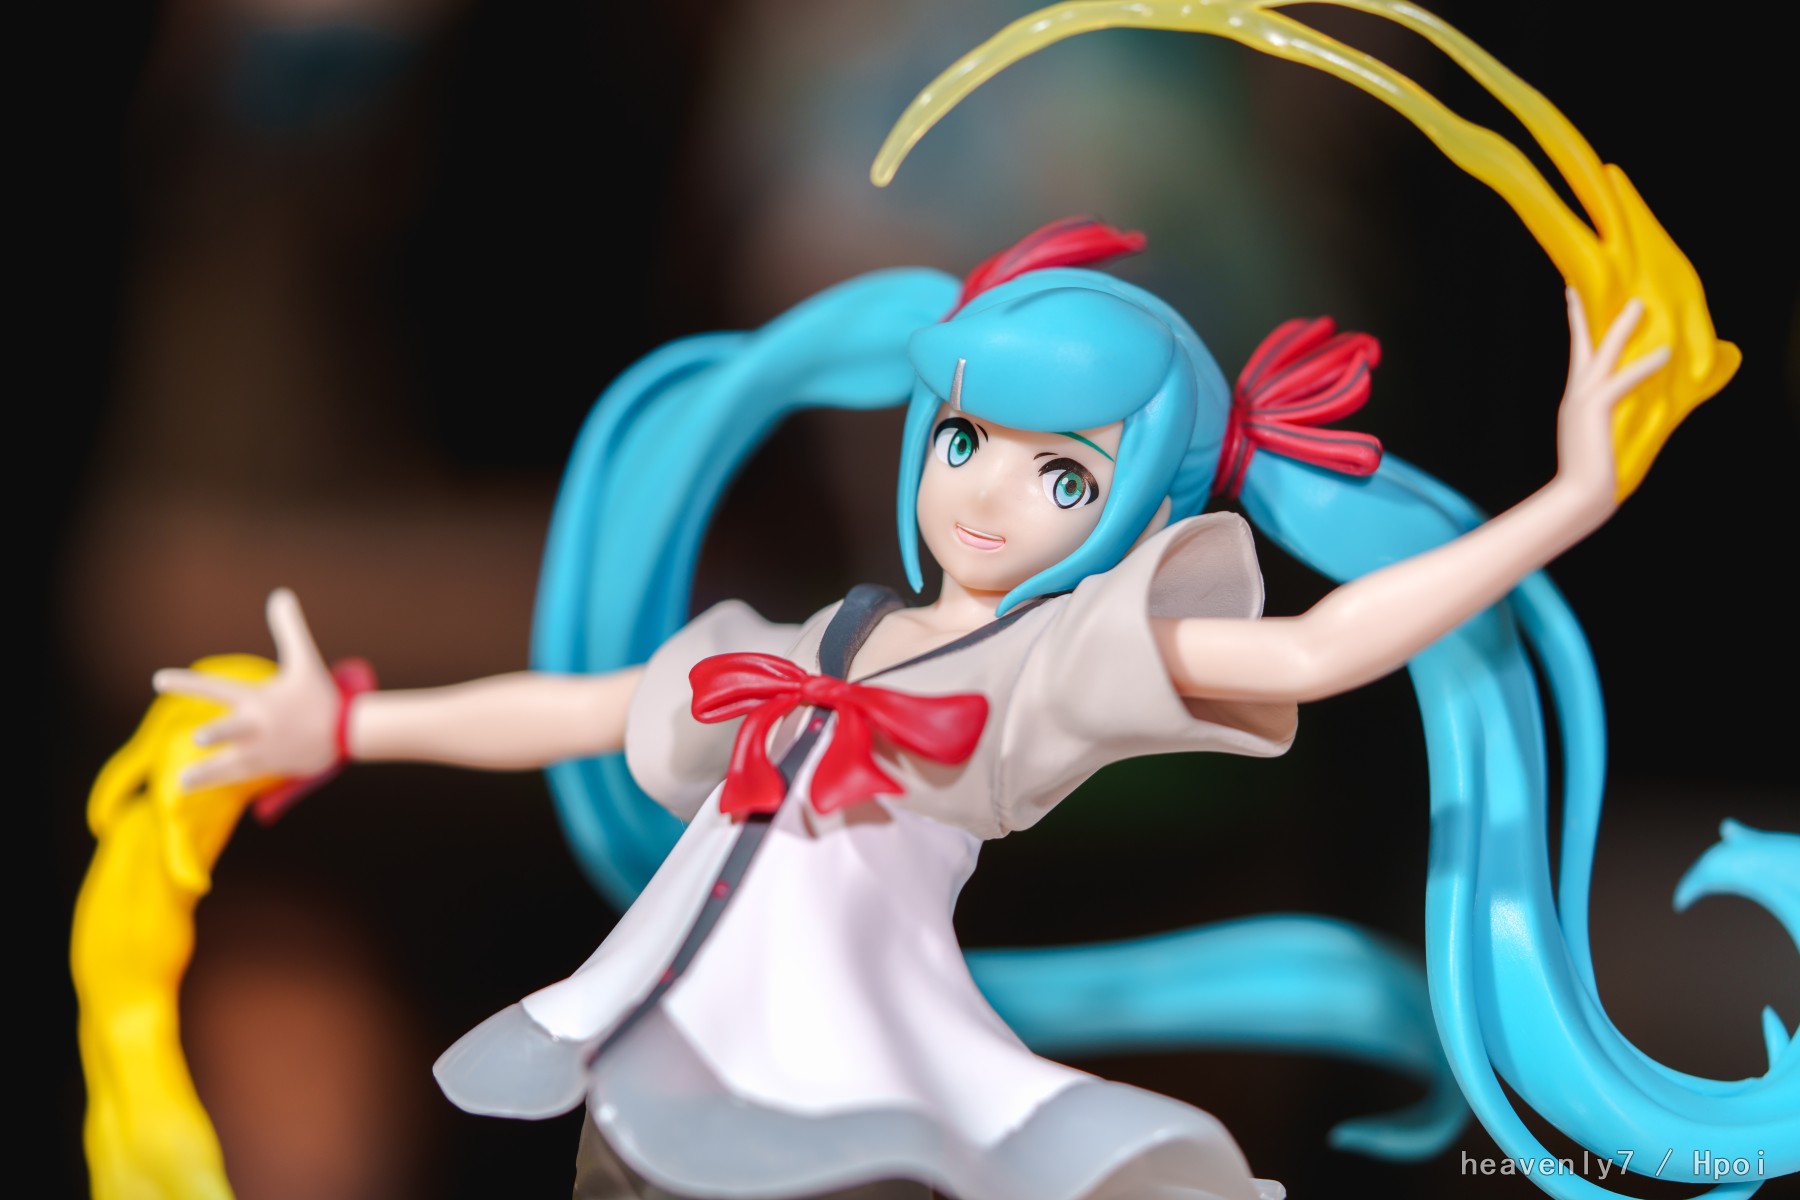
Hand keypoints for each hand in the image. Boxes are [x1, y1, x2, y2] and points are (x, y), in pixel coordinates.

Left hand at [152, 589, 339, 791]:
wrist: (347, 732)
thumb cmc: (321, 695)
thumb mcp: (305, 660)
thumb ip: (289, 628)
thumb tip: (280, 594)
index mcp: (260, 699)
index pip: (217, 689)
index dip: (188, 684)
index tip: (158, 680)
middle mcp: (259, 726)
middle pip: (234, 730)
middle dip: (218, 734)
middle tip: (198, 738)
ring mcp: (264, 750)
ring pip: (231, 763)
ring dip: (207, 774)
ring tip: (181, 783)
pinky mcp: (269, 767)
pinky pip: (239, 776)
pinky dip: (219, 781)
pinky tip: (197, 787)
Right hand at [1554, 290, 1670, 513]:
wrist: (1579, 495)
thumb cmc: (1594, 473)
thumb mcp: (1604, 435)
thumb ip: (1615, 414)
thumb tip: (1636, 402)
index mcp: (1577, 398)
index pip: (1579, 354)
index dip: (1578, 324)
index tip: (1573, 297)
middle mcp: (1577, 393)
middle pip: (1583, 344)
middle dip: (1587, 314)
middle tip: (1585, 287)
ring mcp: (1584, 400)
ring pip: (1603, 354)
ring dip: (1622, 328)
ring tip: (1639, 306)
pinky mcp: (1596, 410)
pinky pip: (1624, 381)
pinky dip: (1644, 366)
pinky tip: (1664, 353)